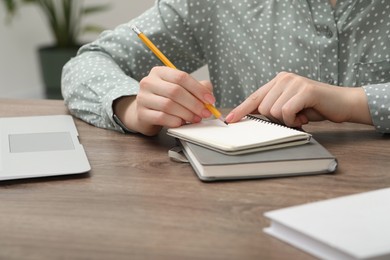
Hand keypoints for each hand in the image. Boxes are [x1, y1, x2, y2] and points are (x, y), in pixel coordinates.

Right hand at [114, 66, 214, 135]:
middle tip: (205, 113)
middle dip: (194, 104)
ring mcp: (143, 98)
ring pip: (168, 105)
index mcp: (160, 72)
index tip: (210, 100)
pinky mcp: (142, 113)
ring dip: (186, 114)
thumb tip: (209, 96)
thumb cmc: (166, 100)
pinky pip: (161, 117)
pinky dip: (175, 121)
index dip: (198, 89)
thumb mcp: (181, 90)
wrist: (145, 113)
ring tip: (195, 119)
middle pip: (175, 91)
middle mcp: (148, 82)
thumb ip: (197, 89)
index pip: (181, 77)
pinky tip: (181, 122)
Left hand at [225, 72, 371, 126]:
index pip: (254, 97)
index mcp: (278, 81)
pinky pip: (286, 112)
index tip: (229, 119)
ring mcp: (294, 82)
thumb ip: (273, 107)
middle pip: (263, 108)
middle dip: (277, 119)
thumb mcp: (290, 106)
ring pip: (274, 111)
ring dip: (288, 120)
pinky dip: (295, 119)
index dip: (241, 109)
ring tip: (301, 114)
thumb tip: (253, 116)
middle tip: (294, 116)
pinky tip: (305, 115)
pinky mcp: (304, 90)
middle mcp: (283, 78)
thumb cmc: (315, 107)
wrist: (342, 103)